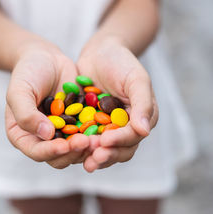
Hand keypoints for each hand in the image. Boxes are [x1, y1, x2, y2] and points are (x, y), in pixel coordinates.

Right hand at [6, 43, 89, 168]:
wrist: (47, 58)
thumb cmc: (27, 72)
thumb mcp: (20, 90)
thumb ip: (26, 114)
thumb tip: (46, 134)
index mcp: (23, 136)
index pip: (37, 152)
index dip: (51, 152)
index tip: (65, 146)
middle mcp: (43, 140)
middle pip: (59, 157)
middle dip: (73, 152)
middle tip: (88, 142)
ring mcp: (63, 134)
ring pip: (76, 150)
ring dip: (88, 148)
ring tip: (100, 139)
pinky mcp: (79, 126)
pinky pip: (89, 135)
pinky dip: (98, 135)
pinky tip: (108, 130)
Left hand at [77, 37, 158, 171]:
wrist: (100, 52)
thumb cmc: (122, 62)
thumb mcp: (136, 79)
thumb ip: (143, 104)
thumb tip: (144, 131)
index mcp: (141, 119)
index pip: (132, 137)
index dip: (120, 141)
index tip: (105, 142)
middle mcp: (126, 128)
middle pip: (119, 150)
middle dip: (107, 155)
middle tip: (92, 159)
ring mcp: (107, 129)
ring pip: (103, 150)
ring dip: (93, 156)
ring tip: (82, 161)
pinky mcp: (90, 127)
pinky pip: (85, 140)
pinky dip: (79, 146)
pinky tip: (68, 149)